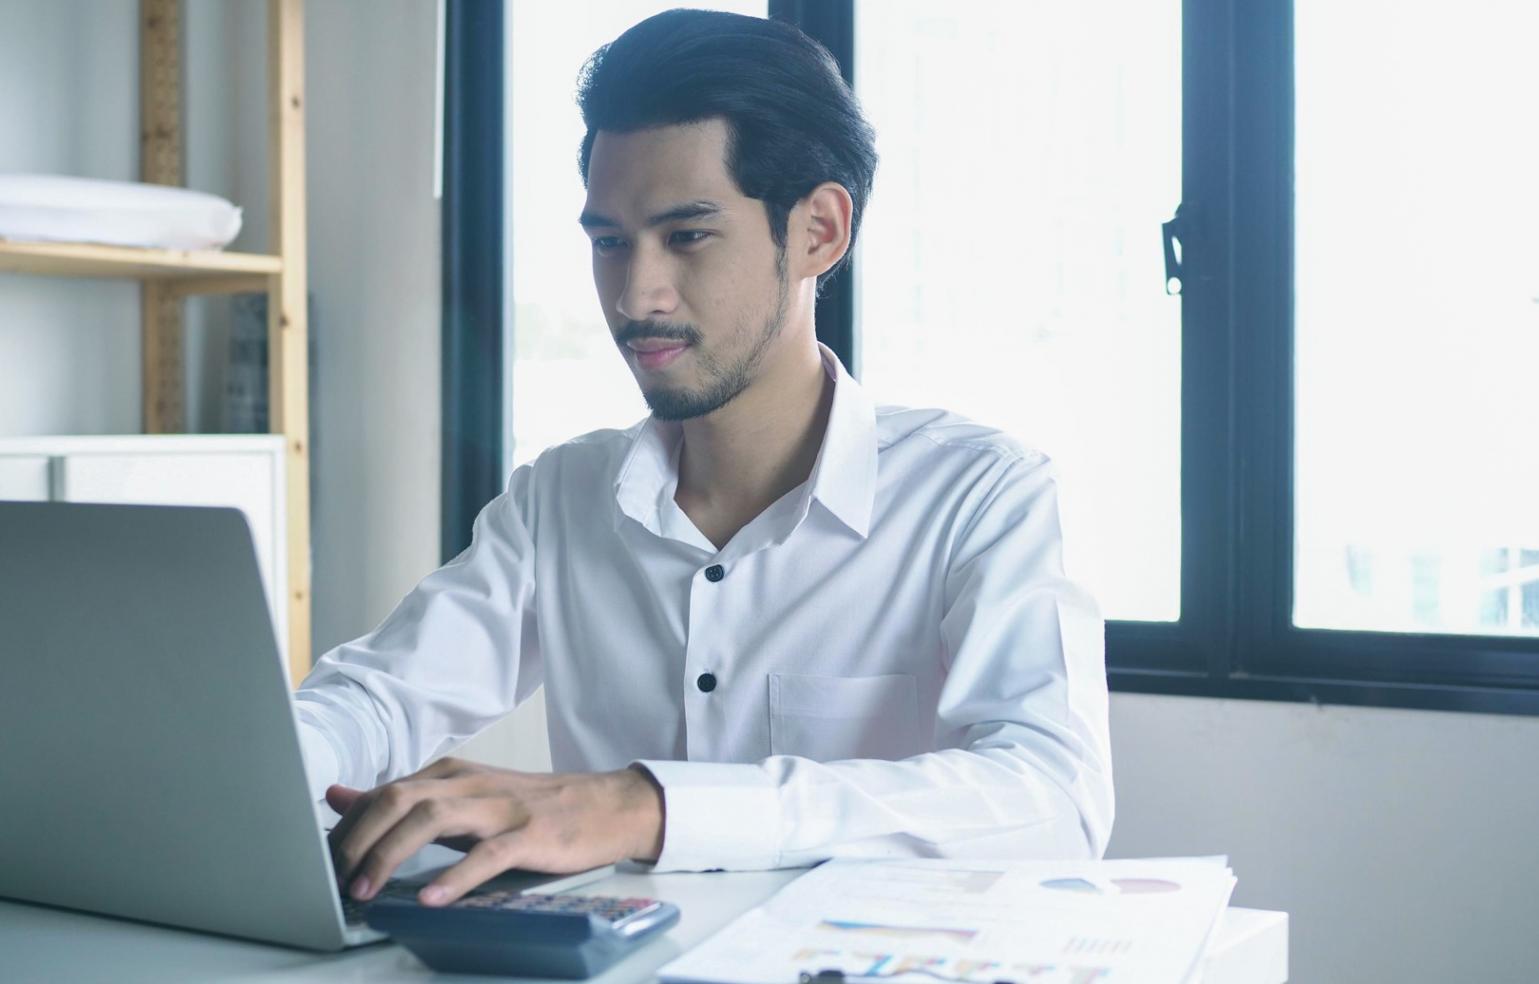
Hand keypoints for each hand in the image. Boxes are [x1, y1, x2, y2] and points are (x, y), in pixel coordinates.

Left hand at [326, 757, 664, 906]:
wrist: (605, 805)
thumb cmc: (531, 806)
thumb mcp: (463, 796)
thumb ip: (402, 799)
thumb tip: (339, 796)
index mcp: (452, 774)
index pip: (383, 793)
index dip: (347, 828)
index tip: (324, 864)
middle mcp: (470, 784)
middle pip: (397, 800)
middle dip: (356, 840)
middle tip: (334, 881)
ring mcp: (500, 808)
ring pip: (431, 820)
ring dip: (389, 855)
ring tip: (365, 890)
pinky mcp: (530, 835)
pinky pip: (486, 855)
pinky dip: (454, 877)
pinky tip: (430, 897)